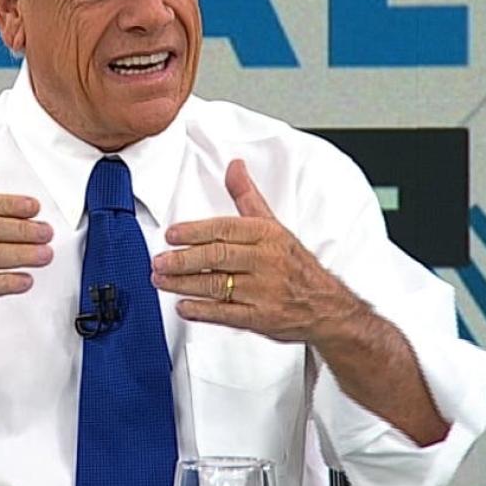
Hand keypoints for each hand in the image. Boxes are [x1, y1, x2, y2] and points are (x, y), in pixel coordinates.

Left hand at [151, 159, 358, 342]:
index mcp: (268, 235)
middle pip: (218, 256)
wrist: (326, 307)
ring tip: (161, 280)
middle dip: (183, 259)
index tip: (172, 234)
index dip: (195, 231)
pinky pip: (227, 314)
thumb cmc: (296, 265)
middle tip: (159, 261)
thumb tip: (234, 167)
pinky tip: (183, 306)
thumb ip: (248, 197)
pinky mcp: (261, 318)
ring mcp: (264, 292)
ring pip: (218, 285)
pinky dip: (202, 311)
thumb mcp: (275, 226)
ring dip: (184, 284)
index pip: (225, 229)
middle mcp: (266, 262)